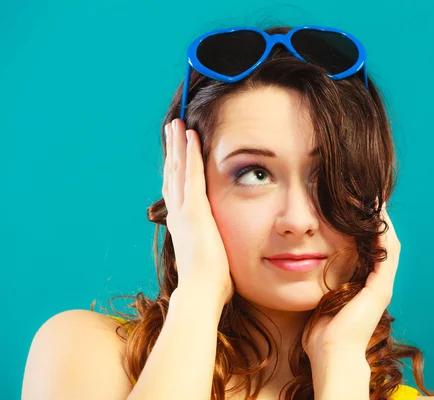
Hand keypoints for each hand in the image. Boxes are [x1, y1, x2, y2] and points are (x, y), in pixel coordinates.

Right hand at [162, 118, 233, 304]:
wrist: (202, 293)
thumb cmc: (209, 283)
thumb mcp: (210, 259)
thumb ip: (213, 248)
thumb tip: (221, 253)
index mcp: (184, 225)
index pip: (178, 190)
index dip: (176, 169)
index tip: (177, 152)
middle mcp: (179, 214)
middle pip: (173, 174)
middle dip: (173, 150)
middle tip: (172, 129)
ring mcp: (184, 211)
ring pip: (178, 169)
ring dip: (178, 145)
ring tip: (177, 124)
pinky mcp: (194, 210)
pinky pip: (191, 175)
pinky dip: (189, 154)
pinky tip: (191, 136)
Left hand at [302, 201, 400, 361]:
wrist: (330, 354)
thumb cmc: (322, 333)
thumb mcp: (322, 300)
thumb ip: (321, 285)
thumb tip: (305, 269)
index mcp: (365, 286)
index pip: (371, 249)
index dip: (368, 227)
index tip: (358, 206)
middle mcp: (378, 284)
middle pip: (384, 243)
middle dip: (378, 219)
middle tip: (371, 196)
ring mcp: (382, 287)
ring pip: (390, 245)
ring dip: (384, 222)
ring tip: (376, 200)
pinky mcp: (381, 290)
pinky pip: (387, 255)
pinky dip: (384, 235)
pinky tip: (378, 217)